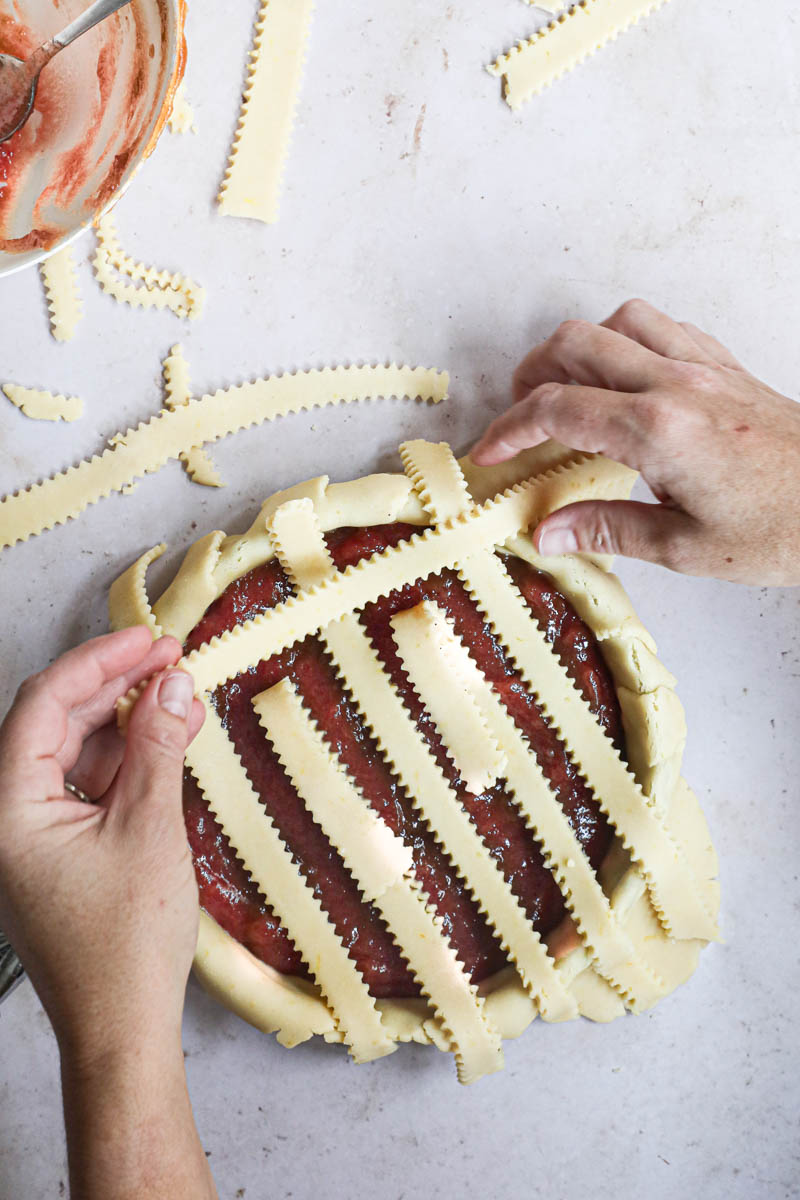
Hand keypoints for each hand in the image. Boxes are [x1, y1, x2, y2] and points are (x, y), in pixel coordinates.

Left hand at [0, 627, 203, 1062]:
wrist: (122, 1029)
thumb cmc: (124, 946)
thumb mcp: (150, 830)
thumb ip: (159, 747)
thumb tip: (173, 684)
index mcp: (7, 809)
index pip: (43, 705)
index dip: (98, 661)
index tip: (148, 638)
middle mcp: (8, 817)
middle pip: (56, 722)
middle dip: (115, 685)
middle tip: (171, 657)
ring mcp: (31, 835)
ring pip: (76, 752)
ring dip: (128, 721)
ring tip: (181, 696)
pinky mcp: (59, 851)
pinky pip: (89, 786)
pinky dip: (128, 761)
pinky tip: (169, 740)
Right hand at [471, 299, 799, 584]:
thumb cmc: (781, 529)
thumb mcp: (686, 547)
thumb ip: (608, 529)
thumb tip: (549, 532)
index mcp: (658, 429)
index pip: (557, 408)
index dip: (510, 429)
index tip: (489, 451)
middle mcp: (676, 383)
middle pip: (575, 344)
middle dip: (531, 376)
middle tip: (519, 417)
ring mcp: (704, 366)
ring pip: (617, 321)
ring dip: (578, 348)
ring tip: (565, 388)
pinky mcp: (726, 366)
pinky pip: (662, 327)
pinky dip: (626, 341)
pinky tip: (625, 377)